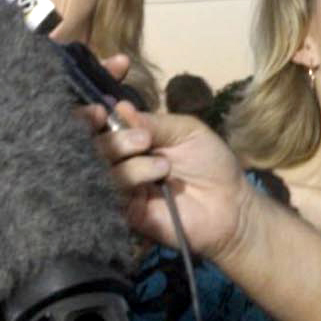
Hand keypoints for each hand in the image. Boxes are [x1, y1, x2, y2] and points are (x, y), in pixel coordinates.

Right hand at [90, 100, 252, 258]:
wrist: (230, 205)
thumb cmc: (211, 163)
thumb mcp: (187, 131)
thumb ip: (153, 122)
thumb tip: (120, 108)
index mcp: (132, 137)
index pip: (98, 125)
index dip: (90, 116)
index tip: (100, 111)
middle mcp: (121, 161)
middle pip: (93, 147)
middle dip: (114, 140)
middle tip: (144, 140)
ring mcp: (122, 188)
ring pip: (102, 171)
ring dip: (131, 164)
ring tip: (163, 166)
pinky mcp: (126, 213)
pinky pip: (111, 195)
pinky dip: (129, 182)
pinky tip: (153, 180)